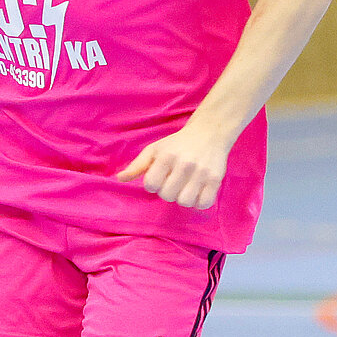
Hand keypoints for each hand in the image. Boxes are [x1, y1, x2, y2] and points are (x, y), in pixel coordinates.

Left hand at [117, 123, 231, 208]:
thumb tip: (119, 179)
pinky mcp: (216, 179)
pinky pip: (204, 203)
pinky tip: (196, 193)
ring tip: (184, 188)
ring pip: (185, 201)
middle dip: (167, 192)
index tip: (159, 177)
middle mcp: (185, 164)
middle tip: (173, 182)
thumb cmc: (177, 144)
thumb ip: (137, 165)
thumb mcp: (154, 150)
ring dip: (182, 198)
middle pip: (168, 195)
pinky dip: (198, 202)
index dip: (153, 185)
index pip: (151, 185)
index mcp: (166, 156)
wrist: (208, 133)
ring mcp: (202, 172)